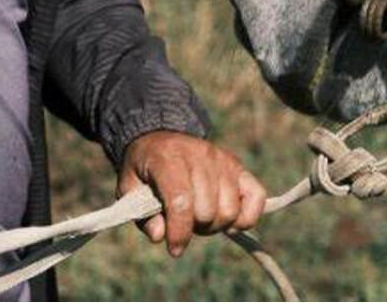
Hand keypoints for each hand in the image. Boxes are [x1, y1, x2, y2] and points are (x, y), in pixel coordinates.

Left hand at [118, 132, 266, 256]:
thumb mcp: (130, 189)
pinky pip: (257, 196)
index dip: (179, 231)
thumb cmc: (146, 169)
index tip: (174, 249)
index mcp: (168, 159)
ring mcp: (223, 160)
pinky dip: (247, 216)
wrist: (162, 138)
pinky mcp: (239, 166)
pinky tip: (230, 219)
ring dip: (216, 224)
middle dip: (195, 228)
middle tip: (185, 223)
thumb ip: (142, 215)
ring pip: (230, 210)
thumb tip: (161, 236)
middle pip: (208, 210)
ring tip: (203, 218)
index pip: (181, 201)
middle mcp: (200, 156)